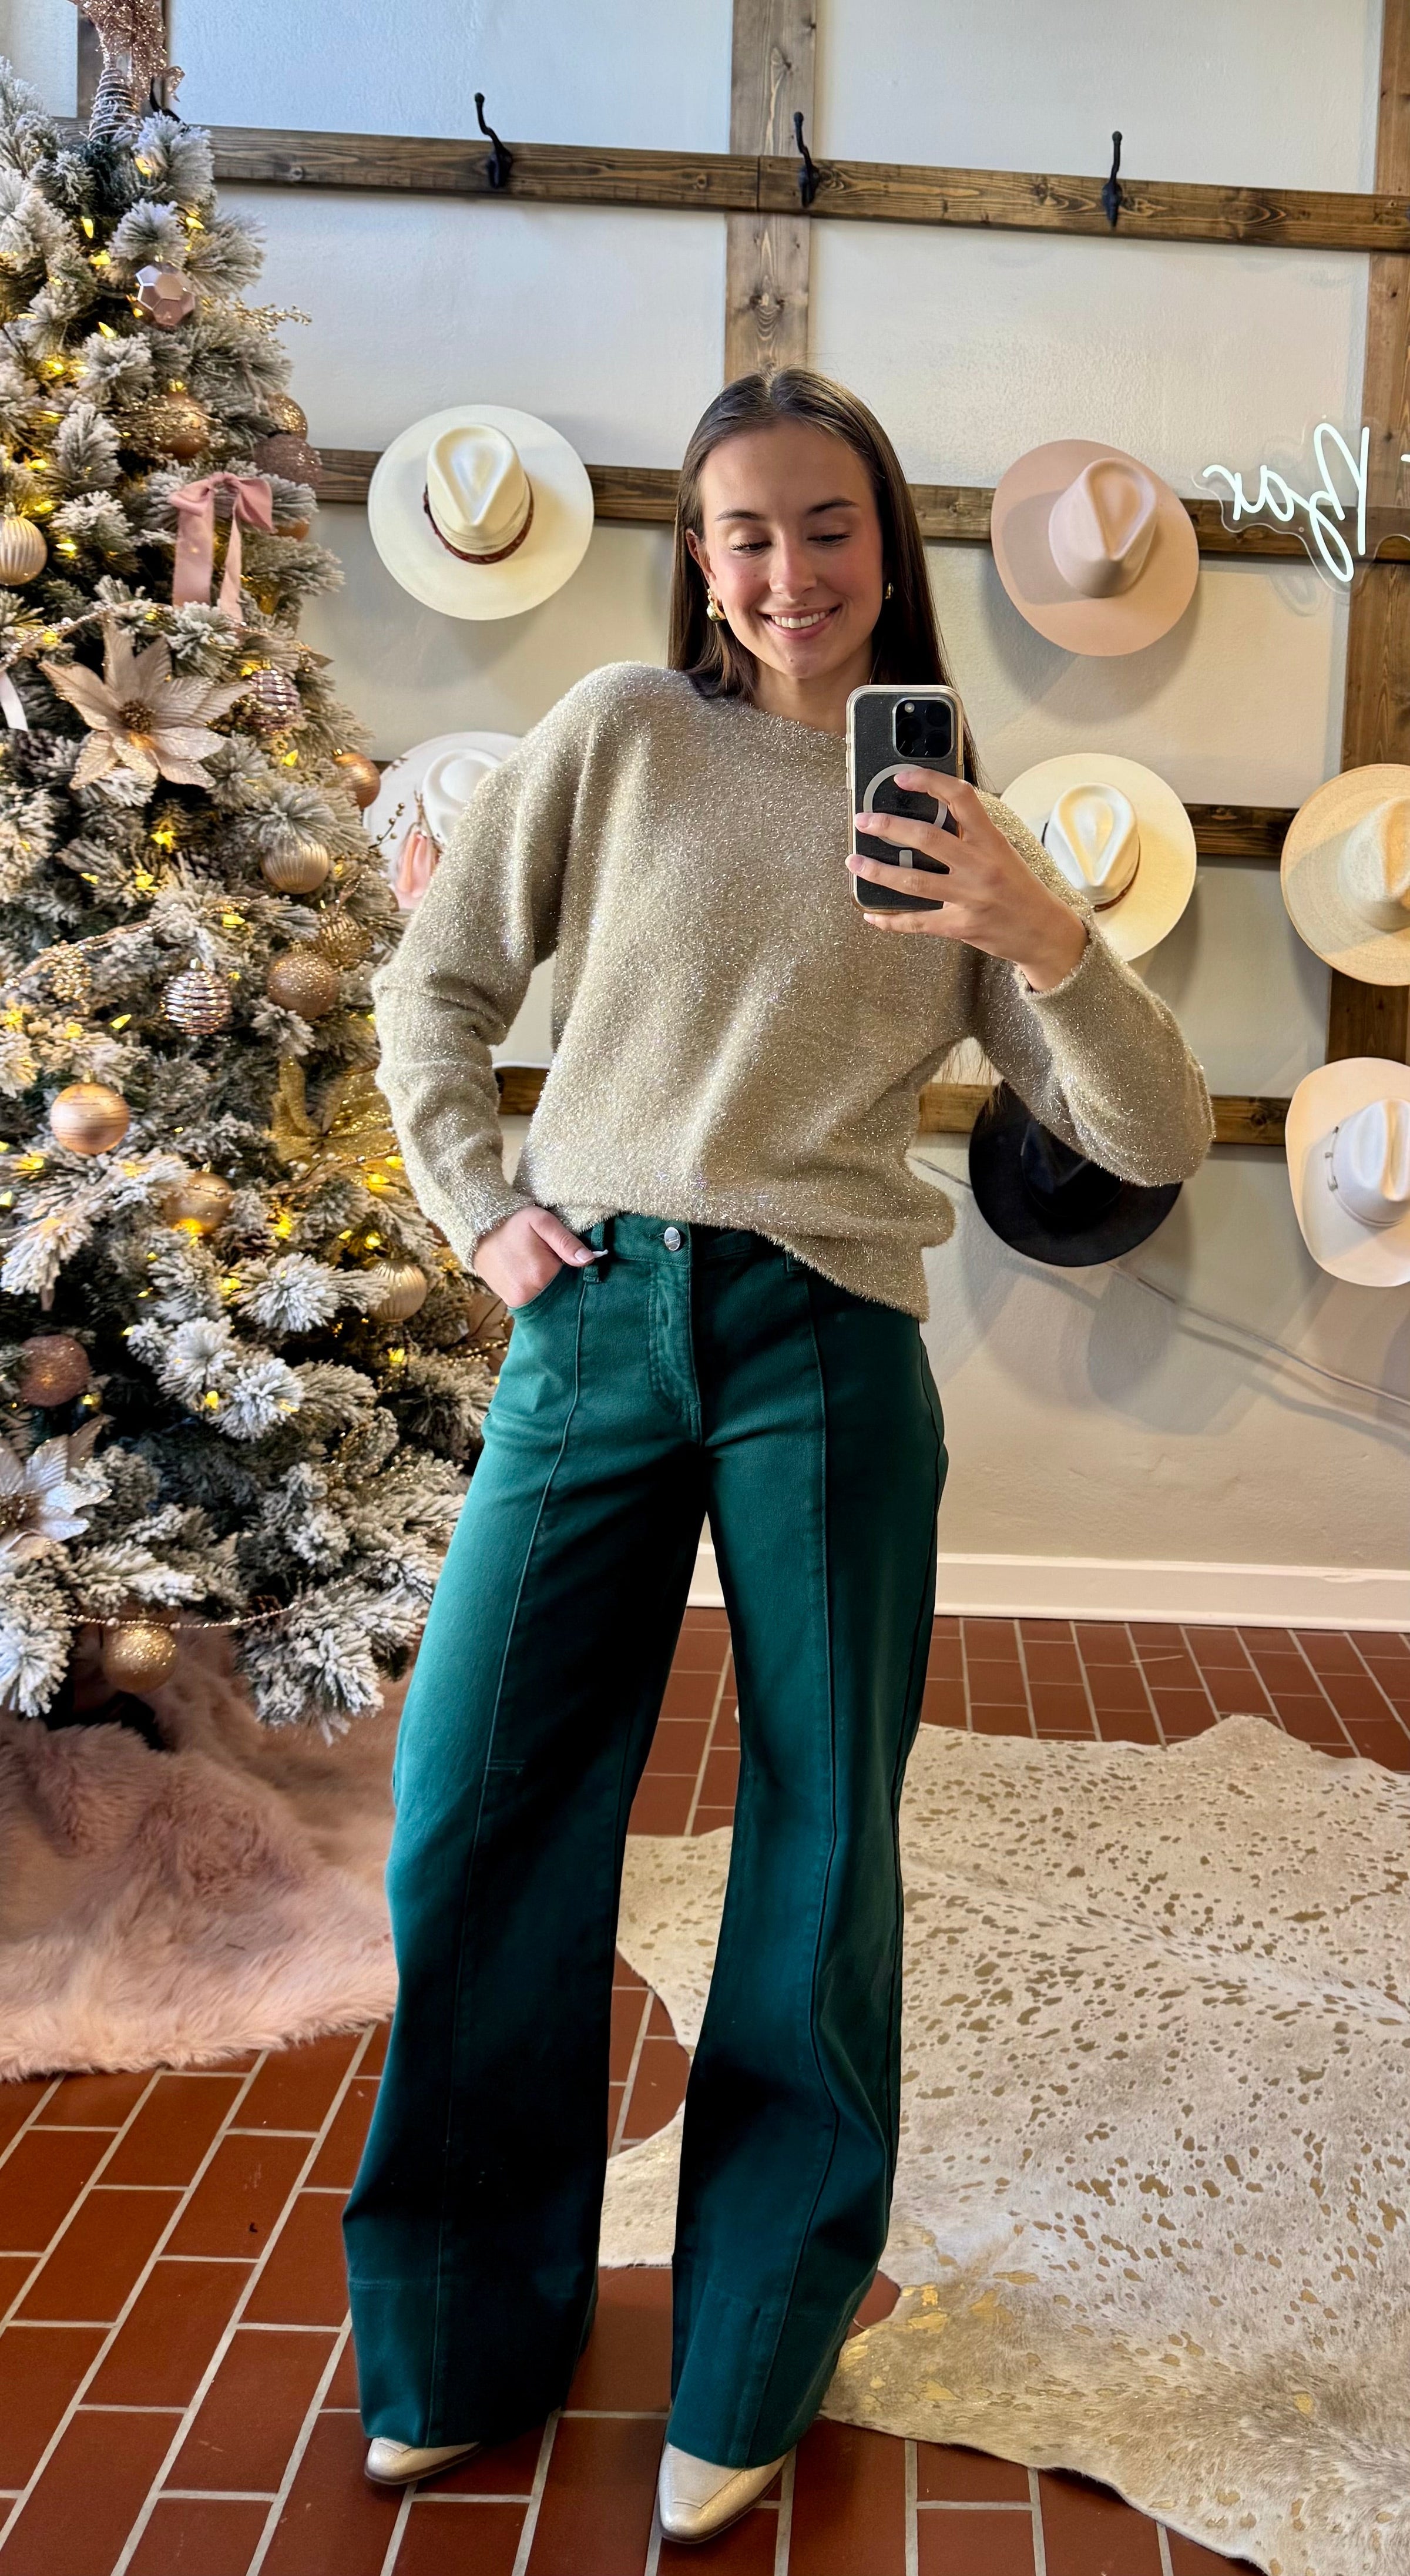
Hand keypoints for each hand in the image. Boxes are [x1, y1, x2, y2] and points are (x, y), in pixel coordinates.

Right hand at [474, 1204, 599, 1307]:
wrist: (478, 1230)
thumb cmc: (513, 1222)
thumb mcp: (542, 1222)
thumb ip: (566, 1241)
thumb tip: (590, 1259)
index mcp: (540, 1274)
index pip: (574, 1282)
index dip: (579, 1272)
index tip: (577, 1260)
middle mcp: (528, 1294)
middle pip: (562, 1294)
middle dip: (566, 1281)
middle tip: (560, 1262)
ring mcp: (517, 1301)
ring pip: (549, 1299)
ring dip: (553, 1287)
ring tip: (545, 1267)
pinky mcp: (511, 1302)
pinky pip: (536, 1301)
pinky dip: (540, 1291)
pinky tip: (536, 1275)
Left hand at [847, 774, 1088, 991]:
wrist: (1044, 932)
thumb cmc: (1021, 889)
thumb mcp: (1004, 853)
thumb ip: (972, 836)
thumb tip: (932, 817)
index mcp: (991, 841)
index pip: (961, 799)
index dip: (930, 782)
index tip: (903, 778)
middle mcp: (979, 866)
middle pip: (927, 838)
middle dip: (889, 827)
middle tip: (864, 820)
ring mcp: (968, 898)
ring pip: (913, 882)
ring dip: (878, 871)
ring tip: (855, 862)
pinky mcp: (960, 926)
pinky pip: (917, 922)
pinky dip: (890, 921)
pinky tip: (872, 915)